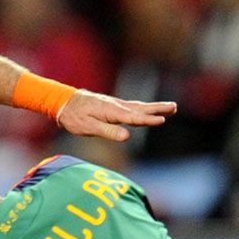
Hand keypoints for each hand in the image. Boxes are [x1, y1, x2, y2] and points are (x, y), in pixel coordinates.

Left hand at [56, 90, 176, 142]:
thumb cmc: (74, 117)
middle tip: (174, 107)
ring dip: (154, 107)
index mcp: (111, 111)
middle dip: (157, 109)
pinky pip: (132, 107)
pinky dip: (143, 108)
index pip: (133, 117)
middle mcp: (115, 105)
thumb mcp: (88, 127)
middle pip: (140, 109)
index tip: (162, 120)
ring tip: (170, 107)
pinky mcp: (113, 106)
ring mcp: (115, 105)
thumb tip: (127, 136)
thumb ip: (108, 131)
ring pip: (138, 107)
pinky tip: (148, 109)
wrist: (63, 101)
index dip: (147, 120)